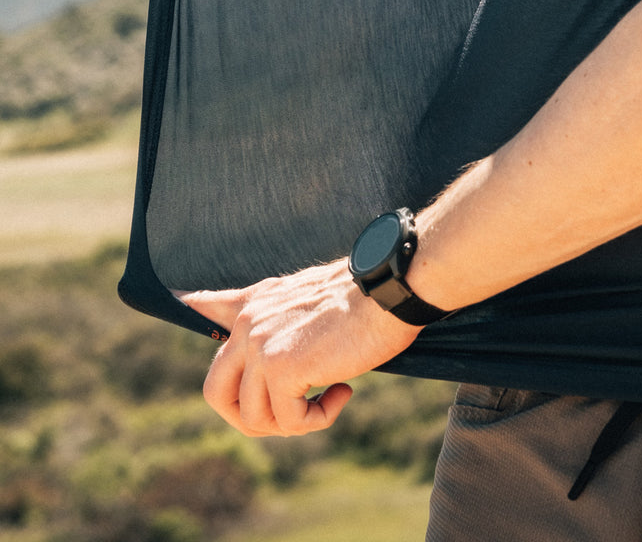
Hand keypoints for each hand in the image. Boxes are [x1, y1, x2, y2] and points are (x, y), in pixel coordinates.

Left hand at [177, 259, 420, 436]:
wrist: (389, 288)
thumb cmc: (366, 295)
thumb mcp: (310, 294)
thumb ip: (279, 312)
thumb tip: (260, 333)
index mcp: (256, 302)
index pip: (207, 305)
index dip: (194, 306)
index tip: (182, 297)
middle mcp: (248, 324)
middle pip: (216, 393)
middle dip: (249, 418)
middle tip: (291, 412)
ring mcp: (261, 348)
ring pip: (254, 418)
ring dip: (294, 422)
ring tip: (330, 398)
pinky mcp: (282, 370)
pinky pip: (288, 421)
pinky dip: (318, 420)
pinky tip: (343, 392)